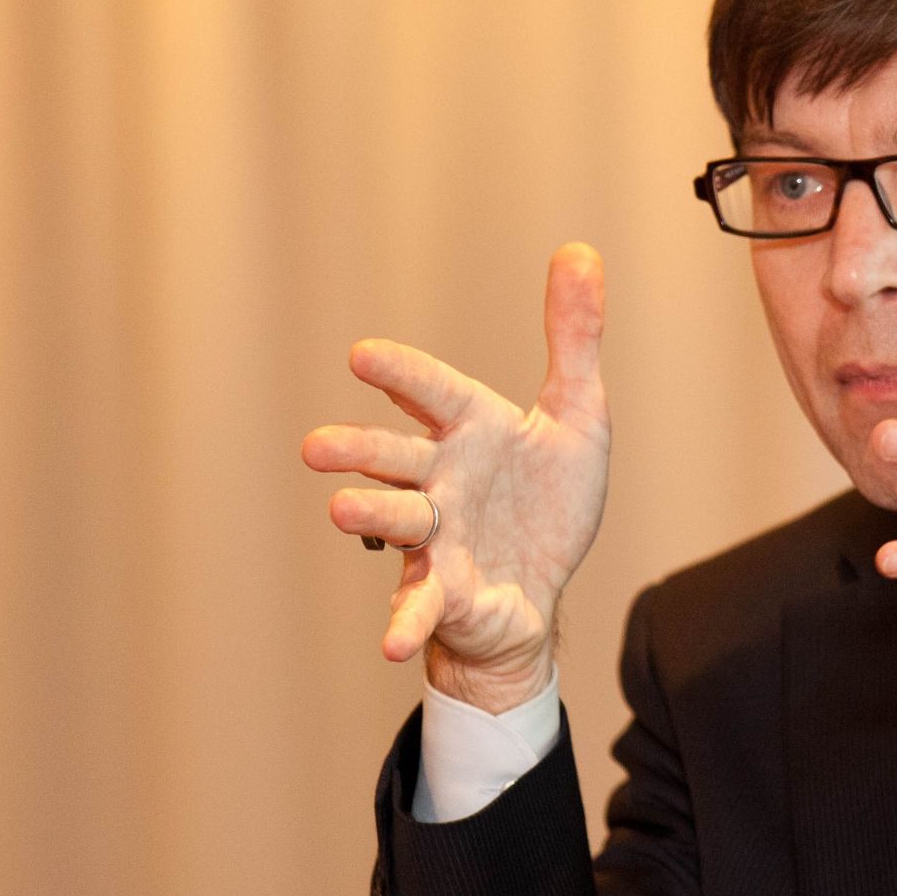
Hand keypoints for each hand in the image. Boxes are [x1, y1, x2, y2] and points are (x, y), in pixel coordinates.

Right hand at [302, 243, 610, 711]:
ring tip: (341, 510)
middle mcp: (442, 480)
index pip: (432, 391)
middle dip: (358, 449)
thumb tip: (580, 252)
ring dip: (371, 515)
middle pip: (394, 457)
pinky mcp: (446, 592)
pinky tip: (392, 643)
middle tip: (316, 446)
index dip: (400, 374)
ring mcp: (438, 538)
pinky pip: (421, 607)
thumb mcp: (578, 417)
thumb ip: (574, 340)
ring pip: (398, 522)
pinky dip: (406, 624)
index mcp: (471, 429)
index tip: (362, 356)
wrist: (543, 589)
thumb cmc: (546, 501)